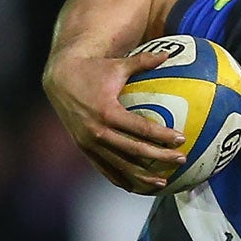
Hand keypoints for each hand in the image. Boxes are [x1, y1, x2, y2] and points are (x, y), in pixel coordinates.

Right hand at [42, 49, 186, 191]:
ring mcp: (89, 144)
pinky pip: (105, 169)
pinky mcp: (84, 149)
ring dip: (143, 176)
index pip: (141, 128)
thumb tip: (169, 53)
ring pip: (121, 166)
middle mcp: (98, 131)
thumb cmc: (93, 69)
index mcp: (107, 112)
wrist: (59, 79)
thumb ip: (144, 61)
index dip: (163, 135)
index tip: (181, 139)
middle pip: (135, 150)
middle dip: (160, 158)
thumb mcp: (118, 64)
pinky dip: (122, 179)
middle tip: (181, 160)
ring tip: (164, 182)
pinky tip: (138, 187)